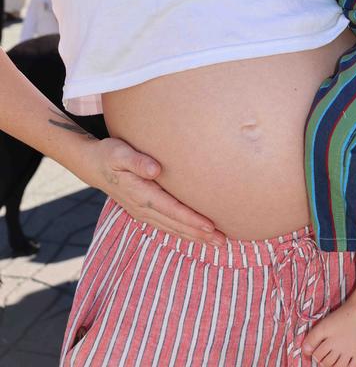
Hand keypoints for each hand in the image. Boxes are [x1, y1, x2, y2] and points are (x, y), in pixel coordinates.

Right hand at [86, 137, 225, 244]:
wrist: (92, 164)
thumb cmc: (109, 154)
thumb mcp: (120, 153)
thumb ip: (138, 161)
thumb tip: (156, 170)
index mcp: (140, 194)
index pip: (171, 210)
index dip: (191, 219)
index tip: (210, 226)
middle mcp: (142, 207)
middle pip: (175, 224)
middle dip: (199, 234)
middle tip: (223, 242)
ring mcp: (142, 212)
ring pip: (171, 228)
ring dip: (193, 237)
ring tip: (215, 244)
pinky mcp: (143, 211)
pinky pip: (165, 225)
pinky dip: (182, 232)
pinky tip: (195, 236)